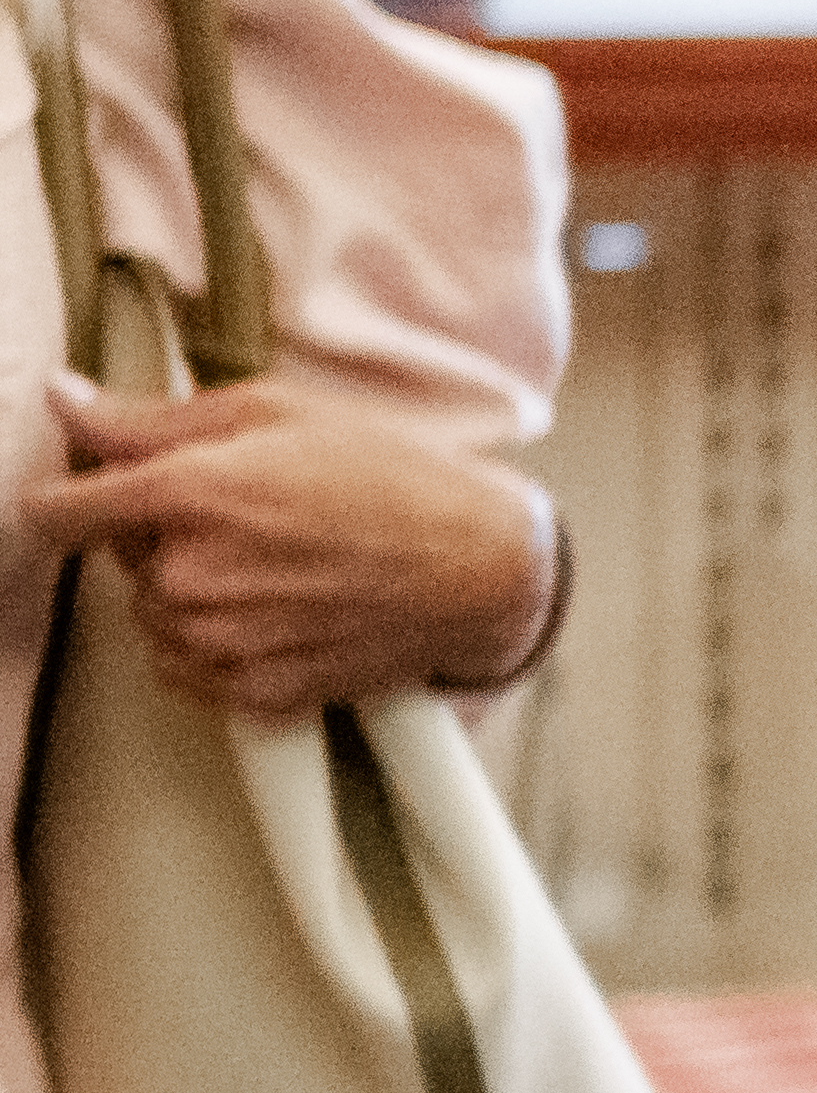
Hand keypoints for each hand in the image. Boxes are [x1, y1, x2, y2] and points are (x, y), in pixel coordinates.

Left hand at [25, 375, 550, 716]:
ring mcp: (221, 639)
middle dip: (164, 536)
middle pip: (119, 560)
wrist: (485, 568)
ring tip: (273, 565)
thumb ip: (151, 417)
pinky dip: (215, 642)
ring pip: (152, 615)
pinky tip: (277, 610)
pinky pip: (184, 668)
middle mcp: (191, 573)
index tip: (86, 499)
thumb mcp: (279, 412)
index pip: (56, 513)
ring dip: (191, 592)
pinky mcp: (251, 690)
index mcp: (190, 492)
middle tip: (249, 516)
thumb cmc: (395, 477)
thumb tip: (65, 402)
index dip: (66, 501)